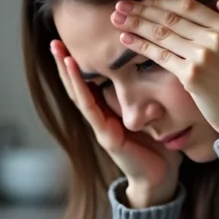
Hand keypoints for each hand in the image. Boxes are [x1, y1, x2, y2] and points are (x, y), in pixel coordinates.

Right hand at [49, 39, 181, 207]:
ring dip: (67, 71)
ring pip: (78, 94)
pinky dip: (80, 87)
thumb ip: (152, 96)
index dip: (81, 64)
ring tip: (57, 49)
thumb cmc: (160, 149)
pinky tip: (74, 69)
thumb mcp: (155, 115)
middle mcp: (101, 118)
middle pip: (78, 86)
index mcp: (110, 113)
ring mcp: (100, 127)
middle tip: (54, 40)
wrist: (161, 179)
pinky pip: (89, 108)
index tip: (75, 42)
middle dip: (65, 63)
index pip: (91, 83)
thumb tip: (164, 65)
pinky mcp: (106, 136)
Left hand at [111, 0, 218, 137]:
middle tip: (120, 4)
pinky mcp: (191, 75)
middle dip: (142, 9)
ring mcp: (202, 56)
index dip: (161, 2)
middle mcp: (215, 38)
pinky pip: (160, 56)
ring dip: (136, 23)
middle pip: (170, 17)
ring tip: (116, 18)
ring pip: (162, 33)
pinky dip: (141, 45)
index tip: (143, 1)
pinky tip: (126, 40)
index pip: (188, 6)